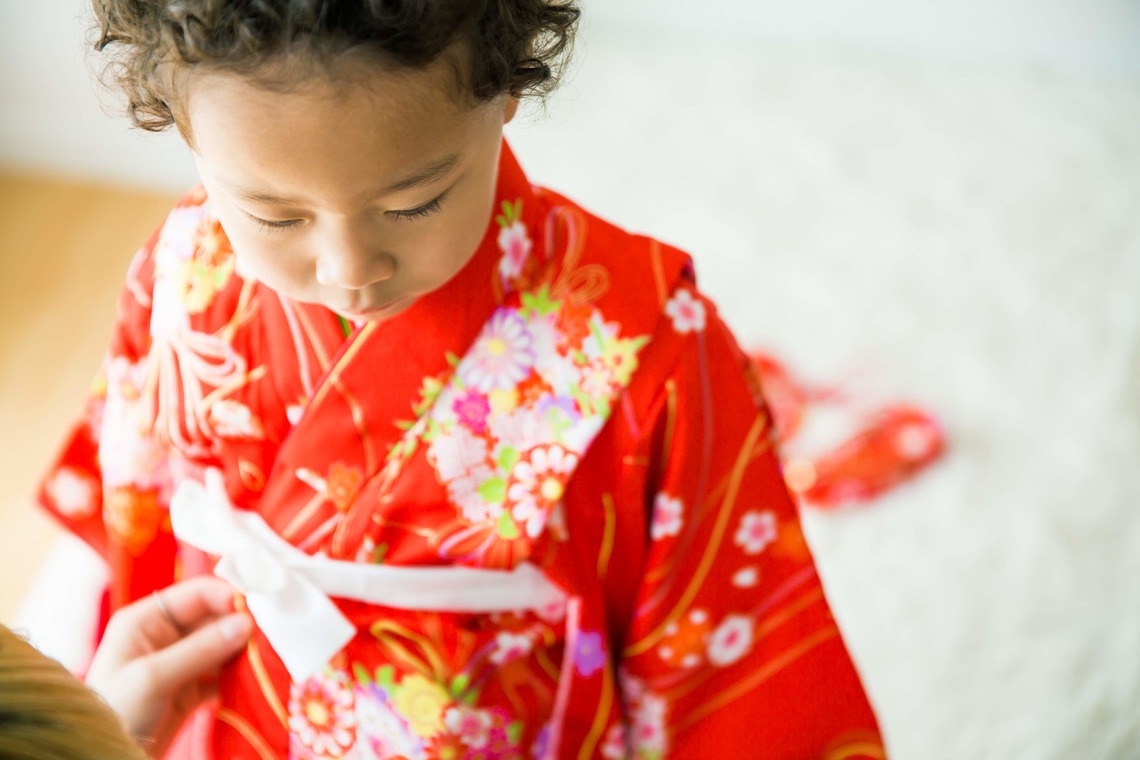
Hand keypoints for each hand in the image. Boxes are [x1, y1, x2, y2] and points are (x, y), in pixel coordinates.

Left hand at [85, 576, 252, 757]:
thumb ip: (200, 649)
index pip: (197, 594)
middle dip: (242, 626)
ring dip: (244, 652)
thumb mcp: (153, 677)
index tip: (262, 610)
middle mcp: (164, 635)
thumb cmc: (116, 712)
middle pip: (215, 619)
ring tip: (268, 658)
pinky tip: (256, 680)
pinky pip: (222, 673)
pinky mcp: (190, 689)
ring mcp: (179, 662)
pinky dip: (239, 676)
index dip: (229, 597)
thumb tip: (246, 623)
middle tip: (272, 636)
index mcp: (146, 620)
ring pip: (222, 646)